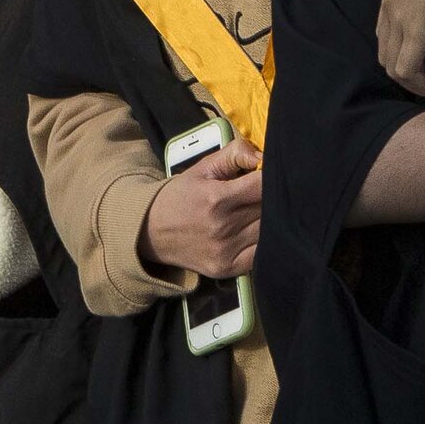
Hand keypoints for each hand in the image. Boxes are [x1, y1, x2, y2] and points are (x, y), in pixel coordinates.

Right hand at [141, 145, 263, 278]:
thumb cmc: (182, 196)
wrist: (150, 232)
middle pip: (271, 209)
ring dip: (272, 219)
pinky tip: (255, 231)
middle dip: (275, 197)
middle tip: (270, 191)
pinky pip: (261, 254)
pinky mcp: (227, 269)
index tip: (274, 174)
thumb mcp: (203, 168)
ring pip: (270, 230)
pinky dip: (265, 242)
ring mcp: (226, 251)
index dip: (274, 177)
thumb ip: (235, 154)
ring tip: (261, 210)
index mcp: (217, 199)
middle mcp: (222, 227)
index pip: (264, 186)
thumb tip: (263, 156)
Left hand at [378, 0, 424, 98]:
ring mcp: (398, 20)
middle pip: (386, 44)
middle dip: (404, 62)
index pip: (388, 20)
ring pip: (392, 62)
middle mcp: (390, 1)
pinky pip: (407, 72)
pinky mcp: (412, 37)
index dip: (403, 40)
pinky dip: (422, 86)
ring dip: (414, 79)